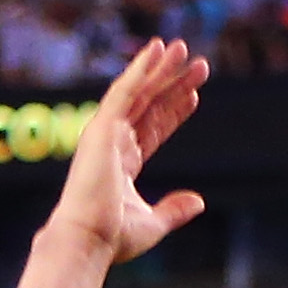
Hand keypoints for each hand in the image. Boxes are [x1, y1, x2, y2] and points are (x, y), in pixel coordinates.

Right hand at [42, 39, 208, 264]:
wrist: (87, 239)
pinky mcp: (101, 127)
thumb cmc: (112, 238)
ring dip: (160, 69)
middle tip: (199, 65)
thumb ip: (174, 209)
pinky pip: (124, 91)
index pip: (153, 129)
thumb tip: (199, 201)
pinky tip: (157, 49)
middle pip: (149, 106)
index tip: (194, 95)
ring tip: (182, 48)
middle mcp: (112, 145)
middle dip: (174, 85)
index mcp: (122, 165)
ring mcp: (105, 134)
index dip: (173, 112)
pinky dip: (140, 69)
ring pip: (138, 93)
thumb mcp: (153, 223)